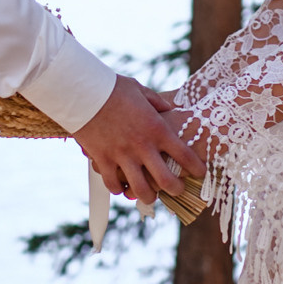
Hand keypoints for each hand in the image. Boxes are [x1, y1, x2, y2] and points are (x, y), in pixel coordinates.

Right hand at [75, 74, 204, 209]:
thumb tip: (170, 108)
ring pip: (141, 189)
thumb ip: (157, 103)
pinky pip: (113, 184)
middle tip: (178, 190)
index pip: (185, 155)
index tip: (201, 173)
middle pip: (167, 180)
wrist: (82, 91)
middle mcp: (142, 146)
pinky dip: (119, 189)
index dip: (196, 168)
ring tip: (150, 195)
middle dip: (176, 189)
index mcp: (156, 129)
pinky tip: (122, 187)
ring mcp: (122, 156)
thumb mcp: (140, 90)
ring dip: (148, 196)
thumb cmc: (112, 87)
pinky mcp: (103, 160)